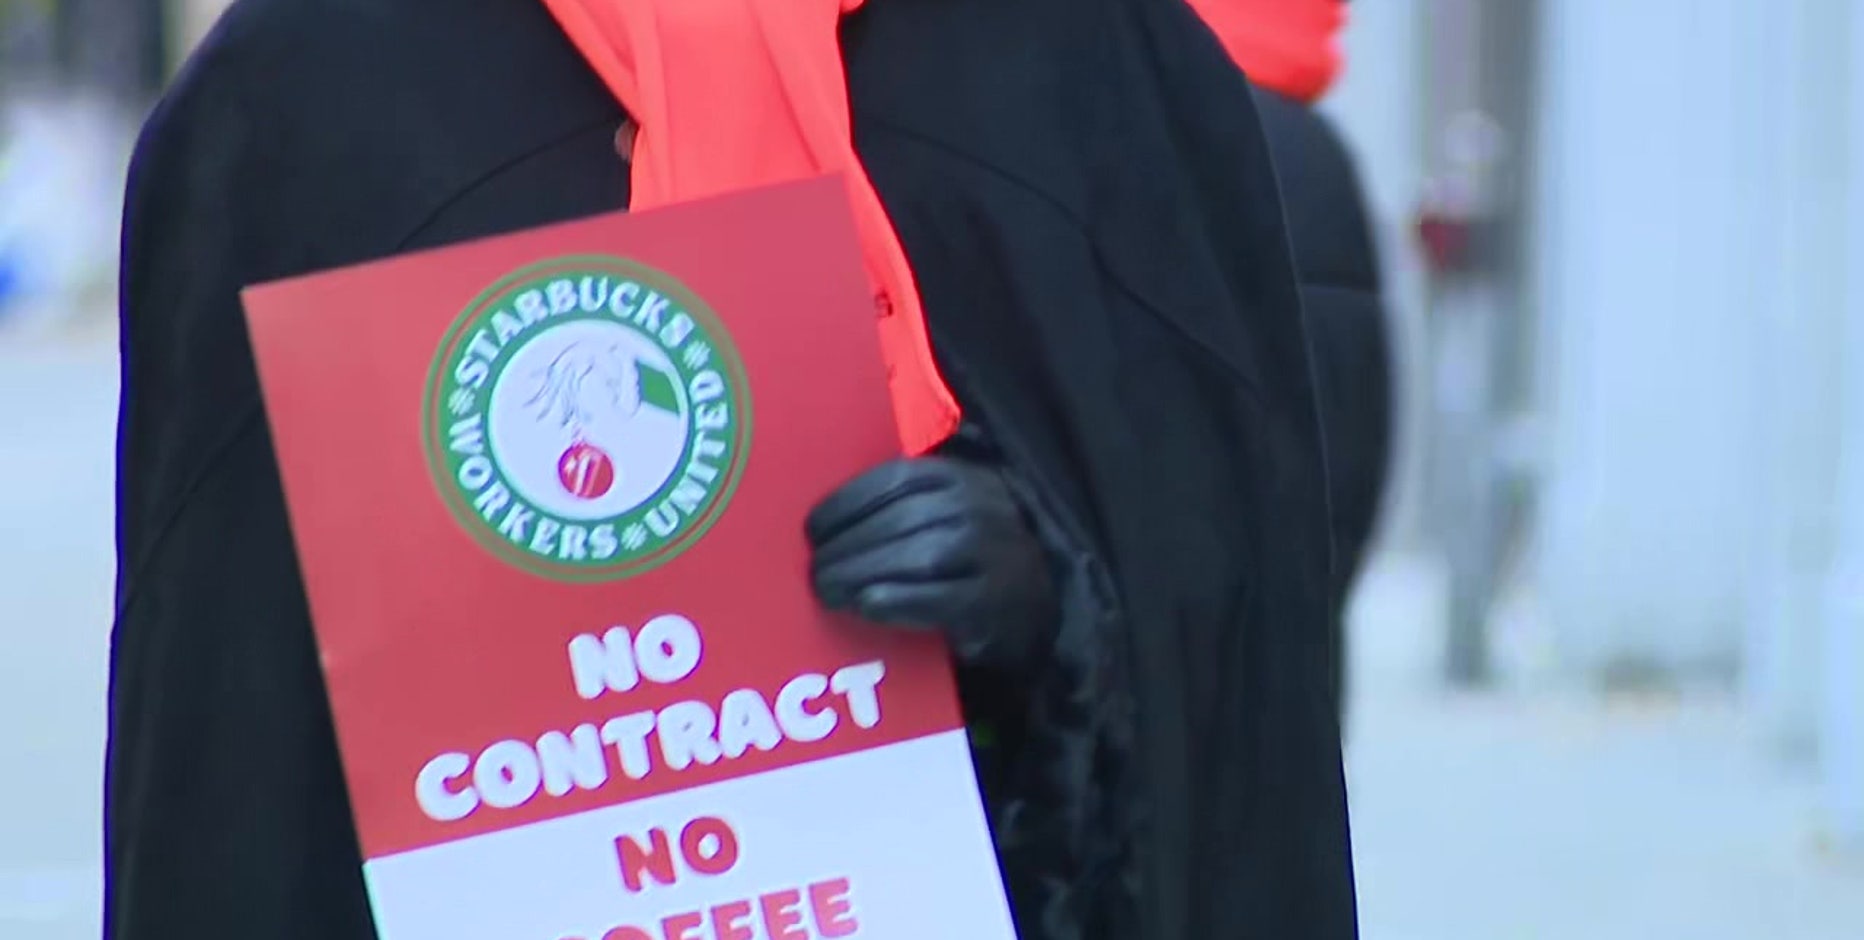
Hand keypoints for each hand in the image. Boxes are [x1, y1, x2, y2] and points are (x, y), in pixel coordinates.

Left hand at [805, 456, 1056, 662]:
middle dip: (847, 547)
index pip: (896, 480)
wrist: (1034, 603)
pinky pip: (939, 599)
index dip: (847, 503)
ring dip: (862, 574)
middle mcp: (980, 507)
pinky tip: (867, 604)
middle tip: (815, 571)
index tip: (813, 529)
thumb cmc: (968, 555)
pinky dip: (898, 601)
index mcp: (960, 476)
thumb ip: (897, 506)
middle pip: (900, 520)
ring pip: (918, 556)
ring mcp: (992, 554)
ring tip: (828, 591)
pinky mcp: (992, 602)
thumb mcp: (945, 511)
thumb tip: (821, 524)